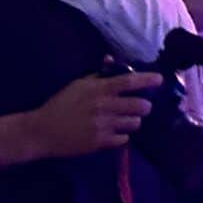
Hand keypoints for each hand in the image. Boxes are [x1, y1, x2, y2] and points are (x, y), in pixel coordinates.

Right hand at [0, 71, 160, 165]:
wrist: (41, 131)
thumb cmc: (60, 105)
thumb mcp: (78, 84)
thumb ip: (98, 74)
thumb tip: (112, 59)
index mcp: (99, 90)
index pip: (130, 82)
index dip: (148, 80)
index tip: (160, 80)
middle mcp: (105, 107)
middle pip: (141, 106)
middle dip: (144, 106)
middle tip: (140, 106)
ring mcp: (103, 126)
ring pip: (135, 123)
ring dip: (133, 121)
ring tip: (125, 120)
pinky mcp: (100, 143)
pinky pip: (124, 139)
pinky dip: (122, 136)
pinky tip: (113, 133)